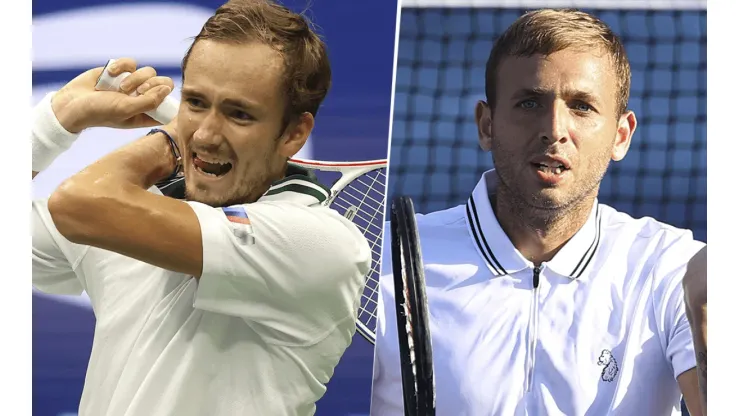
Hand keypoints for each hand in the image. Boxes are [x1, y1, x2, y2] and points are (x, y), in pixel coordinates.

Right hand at [51, 57, 174, 132]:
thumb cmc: (100, 112)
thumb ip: (150, 101)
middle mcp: (141, 98)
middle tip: (138, 91)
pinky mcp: (121, 71)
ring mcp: (132, 84)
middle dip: (153, 84)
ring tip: (121, 87)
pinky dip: (122, 65)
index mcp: (146, 114)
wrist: (72, 103)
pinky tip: (111, 72)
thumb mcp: (126, 110)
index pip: (168, 104)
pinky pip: (131, 62)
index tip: (152, 97)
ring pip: (149, 71)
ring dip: (135, 77)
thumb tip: (167, 88)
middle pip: (163, 83)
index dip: (166, 98)